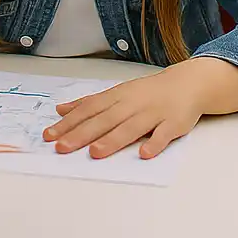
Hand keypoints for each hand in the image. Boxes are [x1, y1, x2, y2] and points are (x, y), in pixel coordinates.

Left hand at [44, 58, 237, 159]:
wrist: (187, 83)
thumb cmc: (148, 92)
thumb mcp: (117, 93)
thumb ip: (90, 103)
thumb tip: (61, 110)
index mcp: (117, 96)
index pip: (89, 109)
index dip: (69, 122)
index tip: (50, 135)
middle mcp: (132, 104)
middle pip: (105, 119)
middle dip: (82, 134)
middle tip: (62, 147)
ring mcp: (153, 113)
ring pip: (131, 127)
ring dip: (113, 140)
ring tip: (95, 153)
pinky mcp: (173, 124)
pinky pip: (164, 135)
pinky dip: (155, 144)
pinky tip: (144, 154)